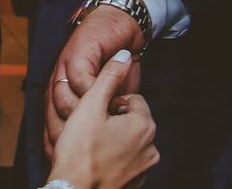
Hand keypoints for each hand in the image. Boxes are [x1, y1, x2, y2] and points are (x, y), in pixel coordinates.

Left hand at [46, 0, 144, 160]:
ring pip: (64, 99)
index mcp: (61, 86)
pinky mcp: (76, 52)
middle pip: (53, 113)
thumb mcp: (108, 91)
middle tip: (86, 145)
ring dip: (83, 114)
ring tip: (101, 120)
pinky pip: (79, 81)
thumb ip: (101, 111)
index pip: (50, 119)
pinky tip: (106, 97)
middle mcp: (57, 76)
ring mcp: (64, 64)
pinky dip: (92, 92)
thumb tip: (99, 141)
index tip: (66, 157)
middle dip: (68, 132)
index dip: (56, 139)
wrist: (120, 24)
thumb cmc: (114, 59)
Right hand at [48, 50, 158, 188]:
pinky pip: (127, 160)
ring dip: (114, 139)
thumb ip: (109, 76)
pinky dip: (115, 158)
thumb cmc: (80, 150)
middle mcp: (151, 147)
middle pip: (132, 120)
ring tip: (92, 146)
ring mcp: (145, 167)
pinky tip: (97, 161)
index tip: (95, 114)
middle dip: (114, 121)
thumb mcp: (91, 105)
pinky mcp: (137, 182)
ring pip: (129, 140)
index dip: (110, 103)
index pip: (132, 100)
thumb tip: (124, 55)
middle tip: (90, 129)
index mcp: (144, 125)